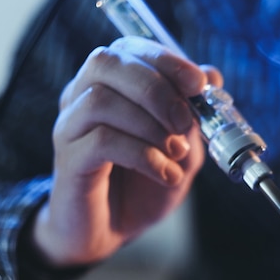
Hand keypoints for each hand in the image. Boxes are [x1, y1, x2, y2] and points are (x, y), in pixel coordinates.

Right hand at [33, 36, 221, 266]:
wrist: (114, 230)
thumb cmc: (145, 183)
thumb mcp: (183, 147)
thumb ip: (195, 113)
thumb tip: (211, 75)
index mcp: (110, 85)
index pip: (130, 49)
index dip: (167, 61)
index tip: (199, 84)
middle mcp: (82, 97)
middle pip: (108, 64)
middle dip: (157, 90)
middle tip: (186, 123)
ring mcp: (70, 127)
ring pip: (102, 100)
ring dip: (151, 126)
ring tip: (177, 153)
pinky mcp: (68, 160)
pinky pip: (102, 142)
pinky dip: (144, 156)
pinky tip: (165, 173)